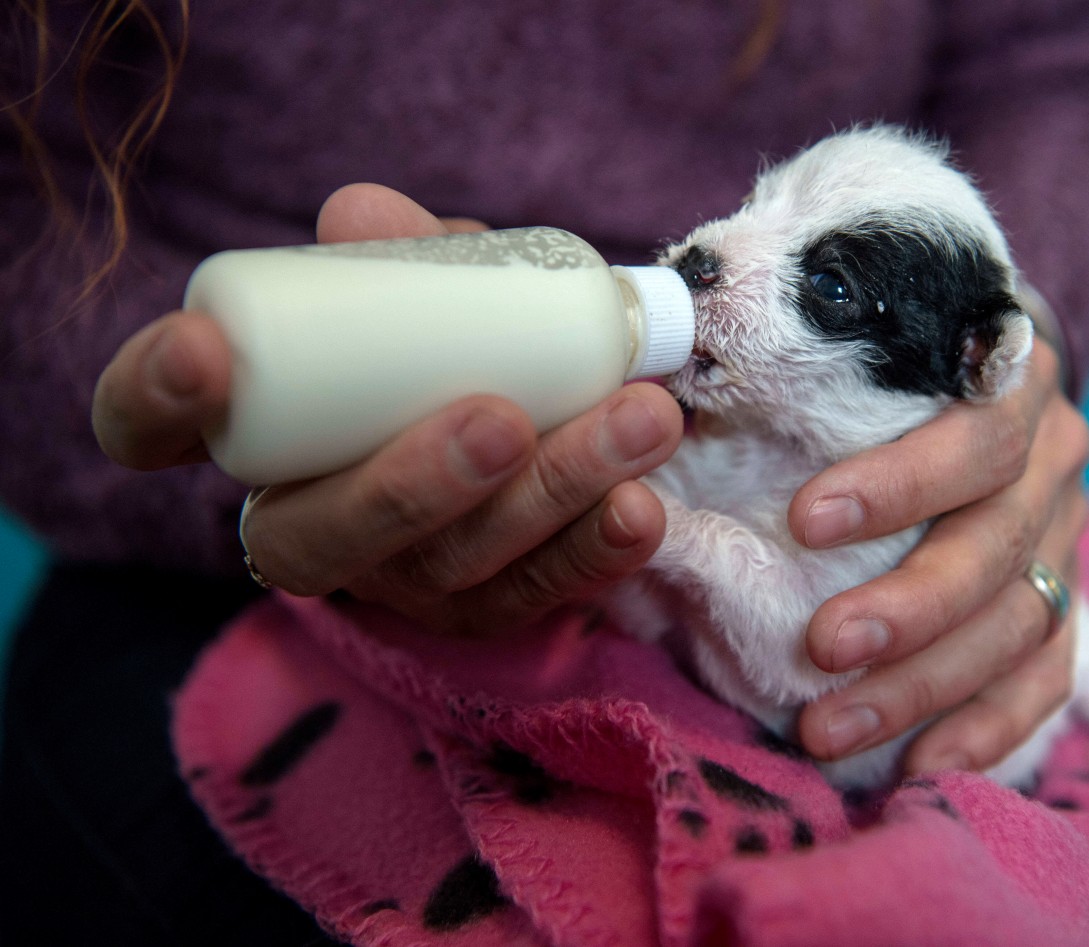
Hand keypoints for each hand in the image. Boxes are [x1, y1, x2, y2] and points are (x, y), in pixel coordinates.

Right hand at [92, 184, 685, 632]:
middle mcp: (309, 522)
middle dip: (411, 484)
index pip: (150, 429)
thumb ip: (395, 254)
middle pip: (320, 536)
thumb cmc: (445, 342)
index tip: (205, 347)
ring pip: (449, 568)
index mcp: (258, 433)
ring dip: (548, 499)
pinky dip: (592, 552)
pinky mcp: (480, 613)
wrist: (532, 413)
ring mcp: (396, 580)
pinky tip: (639, 507)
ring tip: (637, 424)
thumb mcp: (417, 287)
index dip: (152, 398)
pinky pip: (530, 599)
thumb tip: (360, 215)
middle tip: (501, 418)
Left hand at [788, 341, 1088, 774]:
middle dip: (912, 604)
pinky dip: (984, 730)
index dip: (900, 484)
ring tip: (830, 728)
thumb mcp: (849, 353)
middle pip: (1001, 542)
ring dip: (924, 684)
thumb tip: (664, 400)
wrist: (979, 390)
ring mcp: (1066, 540)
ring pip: (1019, 623)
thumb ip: (781, 370)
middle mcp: (1055, 461)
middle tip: (823, 645)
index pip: (978, 436)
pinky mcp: (1066, 611)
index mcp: (1011, 380)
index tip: (804, 522)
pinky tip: (917, 766)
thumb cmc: (881, 377)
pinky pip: (1043, 682)